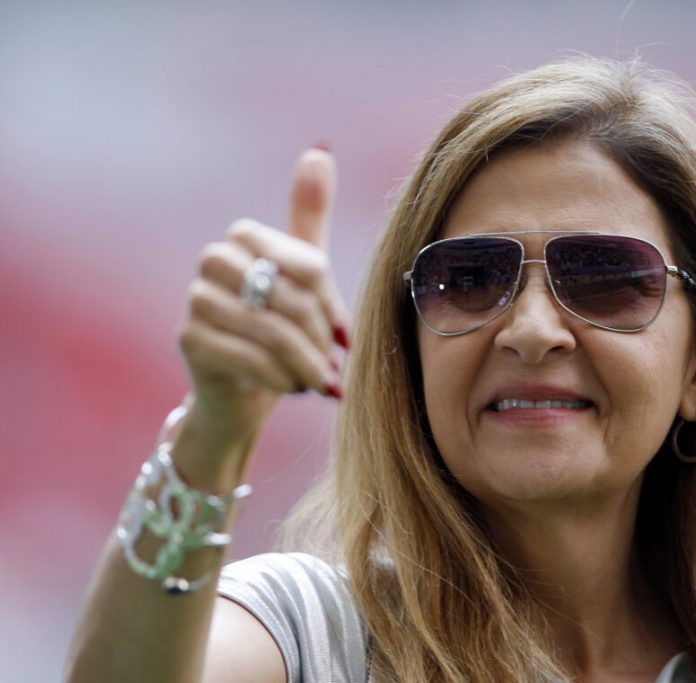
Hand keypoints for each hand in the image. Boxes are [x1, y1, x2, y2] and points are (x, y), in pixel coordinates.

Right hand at [173, 147, 349, 484]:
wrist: (243, 392)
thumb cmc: (279, 327)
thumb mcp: (302, 275)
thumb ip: (309, 215)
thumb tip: (320, 148)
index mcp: (245, 237)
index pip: (309, 266)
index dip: (331, 307)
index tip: (344, 337)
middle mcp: (213, 259)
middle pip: (290, 298)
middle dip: (318, 339)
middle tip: (331, 365)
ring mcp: (196, 298)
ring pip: (272, 330)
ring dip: (304, 363)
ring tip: (317, 381)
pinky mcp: (189, 339)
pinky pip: (251, 357)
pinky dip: (282, 378)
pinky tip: (293, 388)